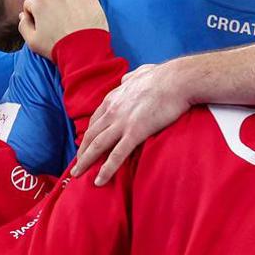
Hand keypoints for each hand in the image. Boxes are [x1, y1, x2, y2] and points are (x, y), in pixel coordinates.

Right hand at [19, 0, 107, 59]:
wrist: (83, 53)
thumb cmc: (56, 49)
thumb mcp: (32, 42)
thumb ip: (23, 26)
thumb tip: (23, 16)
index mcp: (39, 3)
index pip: (30, 4)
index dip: (32, 15)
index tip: (38, 25)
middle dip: (45, 6)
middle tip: (52, 21)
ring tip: (62, 11)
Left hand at [73, 60, 190, 184]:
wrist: (177, 80)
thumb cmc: (164, 76)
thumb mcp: (140, 73)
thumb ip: (130, 78)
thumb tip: (126, 80)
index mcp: (114, 98)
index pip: (96, 120)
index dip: (88, 134)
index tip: (85, 145)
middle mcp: (113, 111)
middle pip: (91, 135)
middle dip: (81, 152)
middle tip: (76, 165)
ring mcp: (122, 122)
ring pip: (97, 146)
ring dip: (85, 162)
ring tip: (78, 175)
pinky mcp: (135, 133)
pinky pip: (116, 155)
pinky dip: (106, 170)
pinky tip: (99, 181)